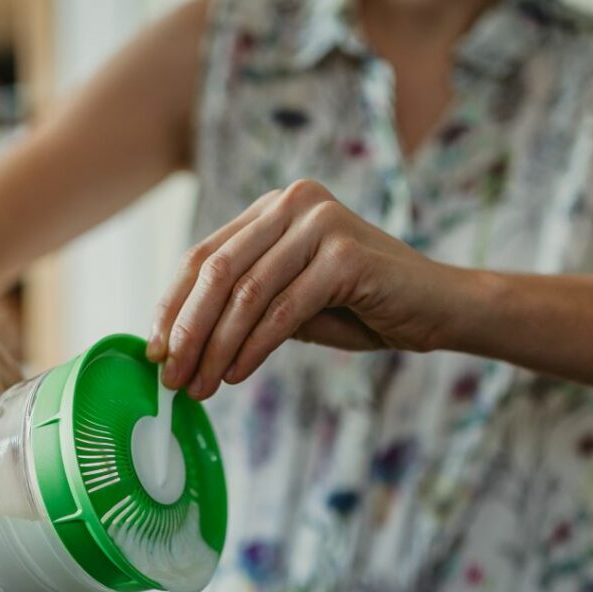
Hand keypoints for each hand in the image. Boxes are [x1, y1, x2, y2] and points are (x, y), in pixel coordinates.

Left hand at [147, 179, 451, 398]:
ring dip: (216, 347)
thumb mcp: (293, 303)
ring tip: (200, 387)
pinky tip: (236, 376)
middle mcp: (293, 203)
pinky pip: (283, 310)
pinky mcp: (344, 254)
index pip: (205, 256)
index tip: (154, 352)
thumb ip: (247, 307)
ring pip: (245, 293)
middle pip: (217, 271)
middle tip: (172, 378)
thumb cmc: (365, 307)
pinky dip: (253, 348)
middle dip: (188, 331)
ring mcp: (319, 223)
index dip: (173, 306)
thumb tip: (181, 342)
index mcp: (275, 208)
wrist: (437, 308)